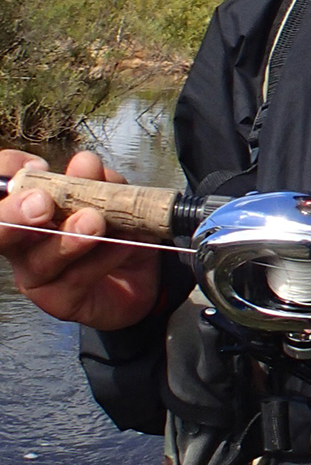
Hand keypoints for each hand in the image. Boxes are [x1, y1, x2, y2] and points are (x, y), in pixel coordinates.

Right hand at [0, 149, 162, 330]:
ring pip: (40, 259)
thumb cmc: (117, 233)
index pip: (4, 187)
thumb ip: (98, 182)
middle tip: (42, 202)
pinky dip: (104, 258)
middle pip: (2, 229)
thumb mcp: (114, 199)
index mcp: (29, 209)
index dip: (9, 172)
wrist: (143, 277)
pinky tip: (123, 246)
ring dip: (68, 237)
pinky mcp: (59, 300)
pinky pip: (77, 279)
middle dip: (14, 212)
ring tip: (94, 222)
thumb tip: (84, 164)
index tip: (36, 166)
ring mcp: (37, 273)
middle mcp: (24, 242)